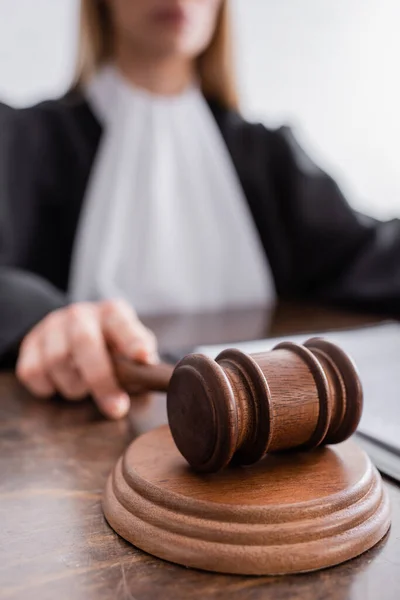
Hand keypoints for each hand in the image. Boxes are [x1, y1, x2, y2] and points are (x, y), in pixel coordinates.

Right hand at [16, 299, 157, 418]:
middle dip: (101, 380)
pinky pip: (33, 372)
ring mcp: (51, 327)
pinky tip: (60, 384)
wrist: (70, 333)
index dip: (132, 340)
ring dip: (74, 386)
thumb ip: (141, 357)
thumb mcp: (131, 346)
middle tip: (117, 409)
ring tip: (84, 389)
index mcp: (111, 313)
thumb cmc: (110, 346)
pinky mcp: (29, 344)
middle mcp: (80, 314)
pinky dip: (48, 388)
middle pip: (84, 342)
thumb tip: (150, 372)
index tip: (143, 358)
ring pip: (57, 361)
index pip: (122, 323)